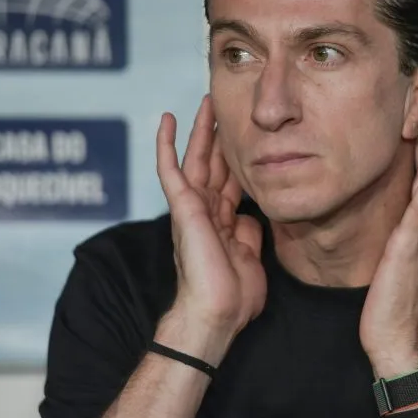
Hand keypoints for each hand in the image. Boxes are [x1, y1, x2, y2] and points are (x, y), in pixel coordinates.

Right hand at [156, 95, 266, 351]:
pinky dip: (166, 144)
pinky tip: (166, 119)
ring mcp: (192, 208)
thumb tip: (250, 213)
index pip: (230, 181)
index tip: (245, 137)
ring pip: (196, 159)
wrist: (217, 314)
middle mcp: (205, 211)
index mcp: (221, 222)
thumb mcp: (251, 256)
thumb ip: (249, 230)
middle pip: (214, 164)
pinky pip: (170, 170)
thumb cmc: (234, 297)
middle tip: (225, 106)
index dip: (237, 158)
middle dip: (219, 136)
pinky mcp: (182, 208)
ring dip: (200, 130)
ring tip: (206, 103)